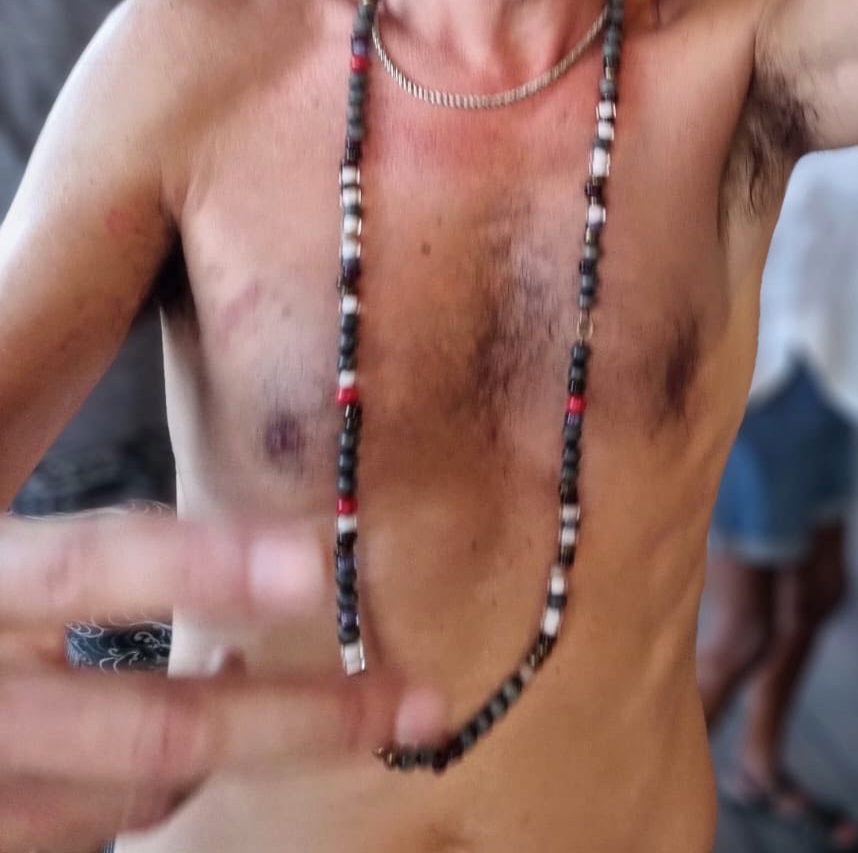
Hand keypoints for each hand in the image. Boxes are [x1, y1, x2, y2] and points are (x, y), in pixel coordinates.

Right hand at [0, 512, 443, 852]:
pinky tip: (187, 722)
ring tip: (347, 704)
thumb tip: (187, 437)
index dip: (202, 566)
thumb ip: (51, 501)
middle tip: (411, 699)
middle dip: (296, 718)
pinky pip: (94, 826)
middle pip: (151, 723)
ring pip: (141, 785)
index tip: (316, 567)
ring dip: (242, 743)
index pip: (86, 565)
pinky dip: (154, 783)